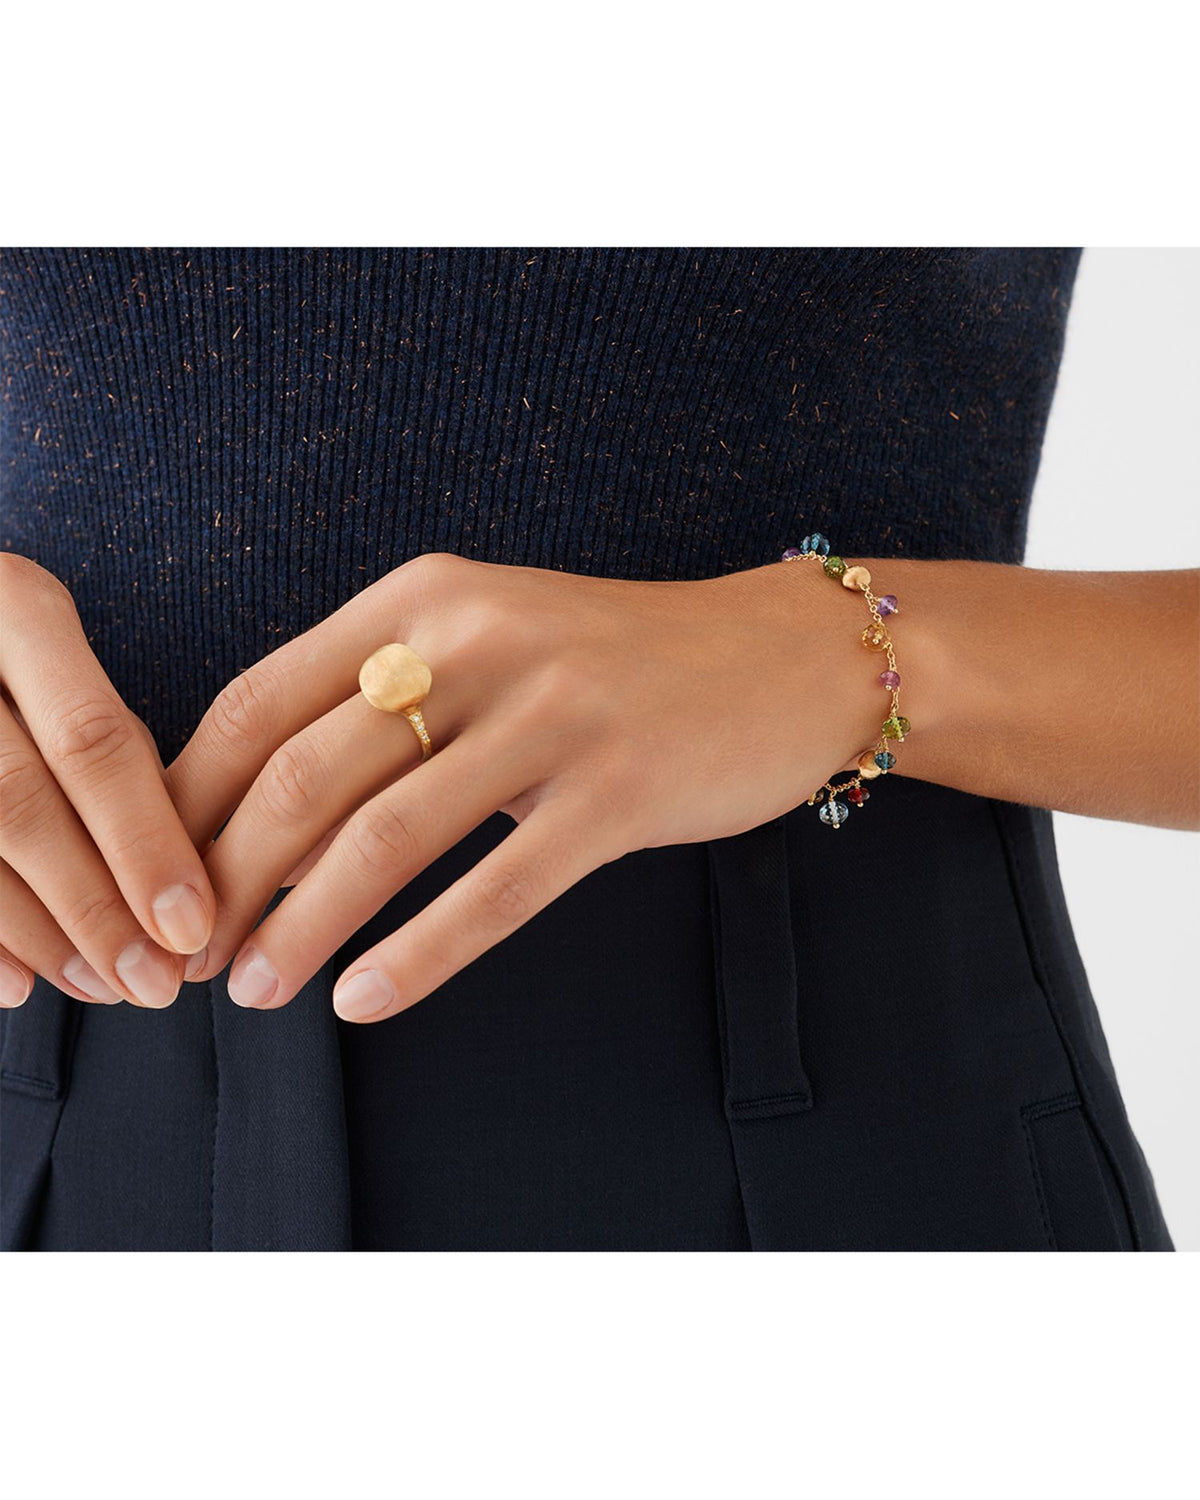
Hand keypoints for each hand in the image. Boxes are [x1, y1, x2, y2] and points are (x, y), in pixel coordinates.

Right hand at [0, 554, 216, 1009]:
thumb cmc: (9, 653)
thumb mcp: (63, 655)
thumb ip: (113, 740)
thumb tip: (191, 874)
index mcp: (14, 607)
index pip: (92, 740)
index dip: (144, 843)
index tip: (193, 928)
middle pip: (20, 803)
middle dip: (95, 908)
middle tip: (153, 986)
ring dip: (38, 933)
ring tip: (102, 989)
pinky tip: (17, 987)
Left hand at [167, 552, 876, 1022]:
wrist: (778, 658)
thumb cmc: (612, 661)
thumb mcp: (486, 639)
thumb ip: (382, 699)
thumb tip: (263, 817)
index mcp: (423, 596)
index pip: (258, 699)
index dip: (189, 798)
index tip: (159, 874)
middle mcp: (478, 641)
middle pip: (304, 774)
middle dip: (226, 879)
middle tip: (191, 956)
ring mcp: (553, 716)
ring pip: (386, 839)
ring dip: (302, 928)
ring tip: (256, 989)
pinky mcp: (617, 791)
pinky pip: (494, 892)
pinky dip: (417, 957)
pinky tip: (365, 1002)